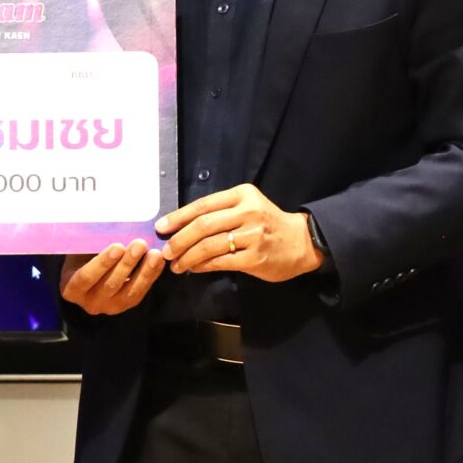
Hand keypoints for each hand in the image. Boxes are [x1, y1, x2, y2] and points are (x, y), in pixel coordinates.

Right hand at [59, 242, 164, 315]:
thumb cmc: (82, 256)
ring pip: (129, 291)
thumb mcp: (79, 251)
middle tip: (140, 244)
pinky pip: (140, 292)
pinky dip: (151, 276)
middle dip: (127, 263)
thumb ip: (89, 243)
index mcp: (72, 289)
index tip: (118, 246)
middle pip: (110, 284)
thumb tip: (104, 223)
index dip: (103, 262)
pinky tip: (159, 261)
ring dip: (144, 271)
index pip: (87, 276)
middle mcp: (89, 303)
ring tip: (155, 253)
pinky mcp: (127, 305)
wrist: (90, 271)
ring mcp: (109, 307)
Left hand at [156, 185, 323, 282]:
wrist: (302, 242)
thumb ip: (219, 212)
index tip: (161, 227)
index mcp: (242, 194)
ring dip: (187, 256)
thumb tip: (180, 225)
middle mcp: (247, 212)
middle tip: (166, 251)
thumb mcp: (247, 207)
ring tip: (176, 264)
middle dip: (179, 239)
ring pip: (209, 245)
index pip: (202, 205)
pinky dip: (203, 265)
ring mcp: (252, 235)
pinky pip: (221, 261)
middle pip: (203, 225)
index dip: (178, 217)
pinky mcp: (255, 257)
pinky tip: (193, 268)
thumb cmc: (268, 223)